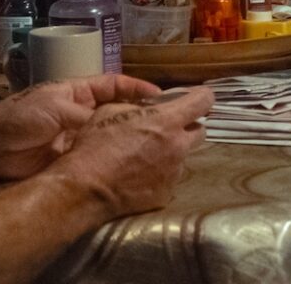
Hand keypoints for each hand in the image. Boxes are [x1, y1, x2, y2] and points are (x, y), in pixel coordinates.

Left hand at [0, 75, 162, 180]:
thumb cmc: (21, 118)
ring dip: (129, 138)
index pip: (114, 85)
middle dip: (139, 114)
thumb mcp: (55, 107)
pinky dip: (113, 159)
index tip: (161, 95)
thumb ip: (84, 114)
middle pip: (117, 111)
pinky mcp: (73, 159)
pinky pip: (98, 157)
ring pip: (110, 135)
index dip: (137, 88)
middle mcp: (83, 113)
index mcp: (78, 92)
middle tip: (166, 122)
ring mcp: (79, 136)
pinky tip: (131, 162)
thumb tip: (114, 121)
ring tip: (156, 143)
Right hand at [41, 87, 214, 217]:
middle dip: (187, 127)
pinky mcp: (166, 193)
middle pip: (200, 132)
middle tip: (168, 129)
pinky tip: (140, 175)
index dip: (201, 97)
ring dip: (172, 152)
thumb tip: (147, 107)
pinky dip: (160, 174)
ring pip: (183, 156)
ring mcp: (174, 172)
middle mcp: (178, 146)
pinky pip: (169, 178)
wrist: (86, 188)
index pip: (203, 101)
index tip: (196, 98)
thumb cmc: (95, 145)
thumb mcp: (110, 111)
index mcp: (167, 121)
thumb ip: (136, 105)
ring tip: (148, 156)